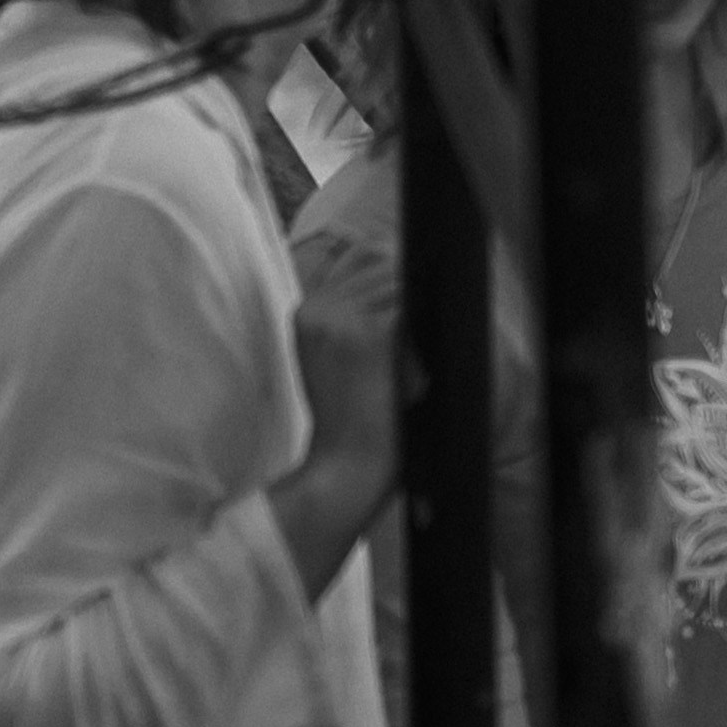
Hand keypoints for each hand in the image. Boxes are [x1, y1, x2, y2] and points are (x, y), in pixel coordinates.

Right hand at [270, 247, 400, 596]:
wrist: (346, 465)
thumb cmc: (349, 422)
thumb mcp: (335, 363)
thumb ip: (353, 323)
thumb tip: (398, 290)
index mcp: (304, 314)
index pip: (355, 261)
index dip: (389, 272)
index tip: (409, 292)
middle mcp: (316, 308)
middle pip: (377, 264)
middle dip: (406, 285)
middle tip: (418, 322)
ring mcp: (340, 319)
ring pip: (395, 281)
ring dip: (415, 303)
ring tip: (418, 342)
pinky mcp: (368, 335)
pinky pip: (406, 305)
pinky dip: (422, 320)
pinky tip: (422, 350)